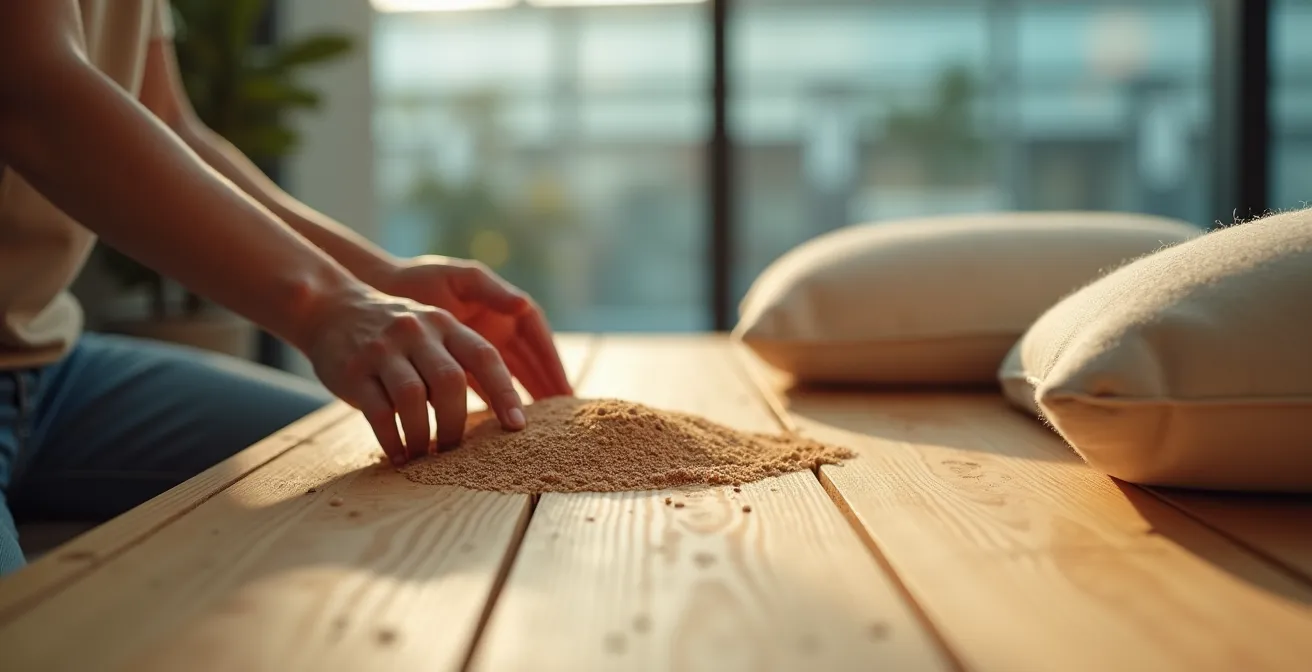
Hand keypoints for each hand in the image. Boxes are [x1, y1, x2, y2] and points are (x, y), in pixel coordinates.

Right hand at [299, 286, 526, 465]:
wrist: (331, 309)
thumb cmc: (396, 335)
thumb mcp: (432, 330)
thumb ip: (460, 359)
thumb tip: (499, 410)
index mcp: (444, 324)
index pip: (484, 357)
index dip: (504, 392)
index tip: (516, 425)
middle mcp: (416, 332)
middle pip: (450, 381)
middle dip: (457, 422)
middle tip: (456, 449)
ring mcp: (383, 350)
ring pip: (413, 397)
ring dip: (424, 435)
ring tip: (425, 455)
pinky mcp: (353, 370)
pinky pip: (378, 411)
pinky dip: (393, 439)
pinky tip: (399, 454)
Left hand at [379, 256, 572, 402]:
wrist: (380, 291)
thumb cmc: (420, 278)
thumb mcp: (460, 278)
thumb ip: (491, 290)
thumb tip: (523, 304)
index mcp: (503, 307)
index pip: (537, 339)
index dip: (551, 362)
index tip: (563, 386)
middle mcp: (496, 329)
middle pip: (529, 361)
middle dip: (544, 385)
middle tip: (560, 413)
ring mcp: (476, 348)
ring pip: (508, 376)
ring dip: (523, 396)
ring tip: (538, 421)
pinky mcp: (456, 364)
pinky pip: (481, 386)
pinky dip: (493, 402)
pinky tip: (501, 421)